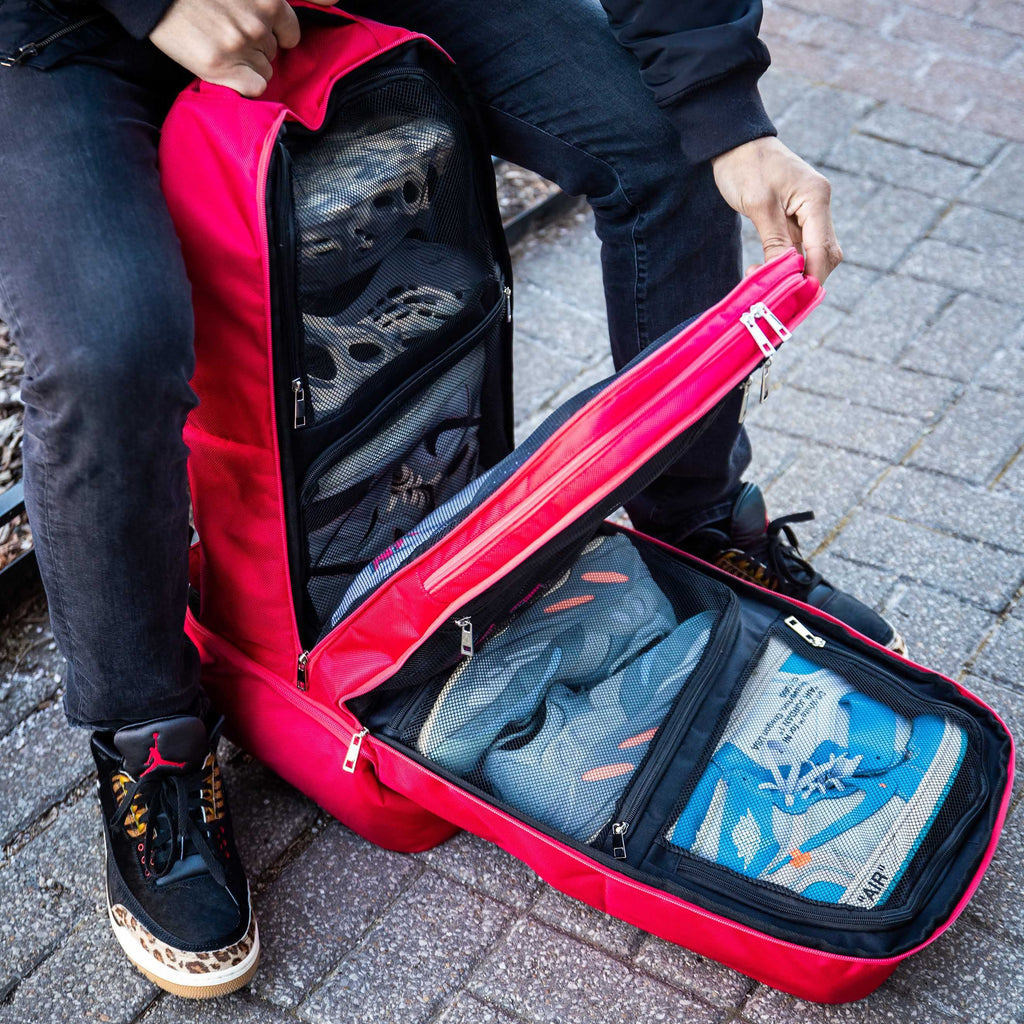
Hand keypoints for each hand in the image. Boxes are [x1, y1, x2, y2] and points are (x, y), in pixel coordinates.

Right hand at [150, 0, 336, 97]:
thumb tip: (334, 0)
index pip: (292, 29)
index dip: (278, 33)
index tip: (261, 31)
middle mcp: (258, 19)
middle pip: (277, 49)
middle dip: (260, 45)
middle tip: (230, 33)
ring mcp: (240, 44)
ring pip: (267, 69)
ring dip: (250, 64)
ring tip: (221, 46)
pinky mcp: (220, 66)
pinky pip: (255, 88)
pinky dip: (243, 83)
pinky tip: (223, 67)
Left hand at [711, 136, 841, 284]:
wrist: (735, 142)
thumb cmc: (745, 166)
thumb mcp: (759, 205)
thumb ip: (775, 242)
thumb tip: (787, 275)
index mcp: (816, 198)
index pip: (823, 249)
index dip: (810, 277)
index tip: (791, 298)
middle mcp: (819, 206)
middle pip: (824, 255)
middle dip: (804, 277)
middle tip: (773, 292)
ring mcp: (809, 212)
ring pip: (812, 254)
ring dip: (793, 271)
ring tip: (762, 280)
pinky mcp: (795, 217)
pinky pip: (798, 246)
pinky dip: (786, 262)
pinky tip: (766, 270)